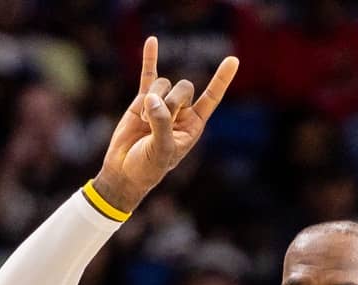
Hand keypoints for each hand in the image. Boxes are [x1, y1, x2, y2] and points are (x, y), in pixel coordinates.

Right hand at [92, 37, 238, 211]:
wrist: (123, 171)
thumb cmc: (147, 168)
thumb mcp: (160, 150)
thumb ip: (161, 124)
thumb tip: (152, 99)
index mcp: (193, 125)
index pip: (212, 98)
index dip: (221, 79)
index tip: (234, 59)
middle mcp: (181, 112)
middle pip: (184, 88)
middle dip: (170, 102)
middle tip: (156, 122)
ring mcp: (162, 104)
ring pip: (163, 84)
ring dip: (151, 101)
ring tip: (142, 124)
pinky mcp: (142, 99)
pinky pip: (148, 74)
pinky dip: (149, 58)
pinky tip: (152, 41)